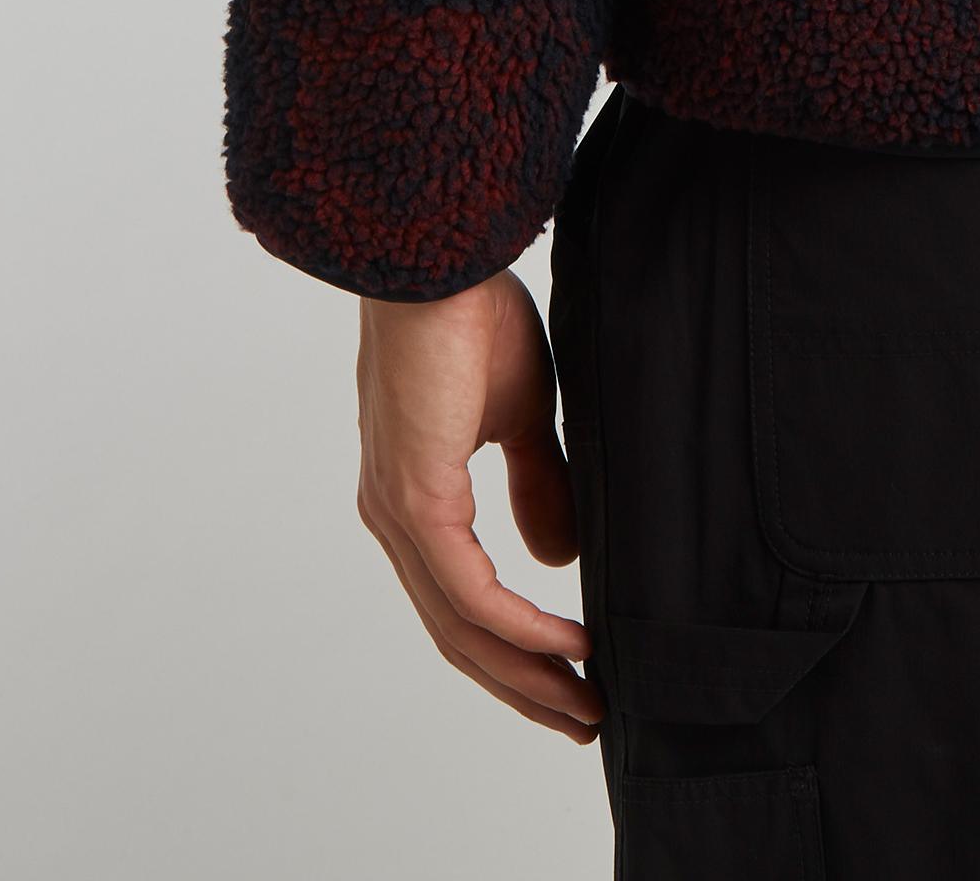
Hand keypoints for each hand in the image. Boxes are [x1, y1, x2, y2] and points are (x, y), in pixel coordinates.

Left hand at [355, 270, 602, 739]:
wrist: (438, 260)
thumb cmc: (471, 315)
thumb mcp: (518, 412)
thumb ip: (536, 482)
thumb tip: (557, 557)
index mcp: (413, 496)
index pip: (458, 600)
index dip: (513, 649)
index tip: (570, 677)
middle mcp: (395, 519)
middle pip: (458, 634)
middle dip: (523, 685)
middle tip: (583, 719)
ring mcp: (401, 515)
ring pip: (462, 627)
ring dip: (527, 673)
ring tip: (584, 701)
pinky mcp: (417, 502)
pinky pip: (470, 593)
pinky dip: (521, 627)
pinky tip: (568, 642)